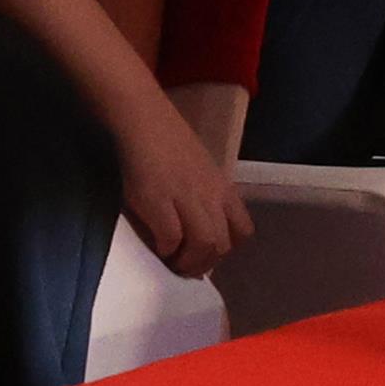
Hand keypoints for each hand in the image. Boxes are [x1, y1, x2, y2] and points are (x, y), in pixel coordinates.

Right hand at [111, 96, 251, 276]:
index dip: (227, 248)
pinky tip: (156, 247)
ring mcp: (186, 198)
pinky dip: (165, 250)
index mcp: (222, 188)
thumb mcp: (197, 168)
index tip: (206, 254)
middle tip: (185, 267)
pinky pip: (171, 239)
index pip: (243, 230)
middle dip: (205, 263)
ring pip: (204, 245)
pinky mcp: (158, 200)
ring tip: (172, 263)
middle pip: (223, 244)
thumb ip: (203, 193)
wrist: (142, 118)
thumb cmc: (165, 139)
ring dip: (188, 262)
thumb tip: (197, 223)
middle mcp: (211, 195)